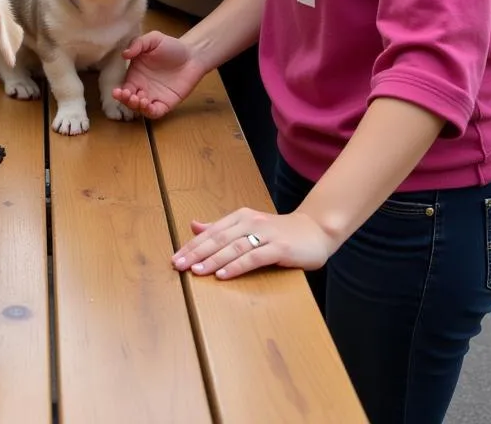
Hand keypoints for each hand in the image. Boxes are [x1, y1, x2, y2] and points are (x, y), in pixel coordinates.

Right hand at [112, 31, 203, 117]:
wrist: (193, 55)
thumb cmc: (171, 46)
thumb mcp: (153, 39)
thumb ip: (138, 44)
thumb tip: (124, 54)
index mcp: (136, 74)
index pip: (123, 87)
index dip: (119, 92)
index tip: (117, 91)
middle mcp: (142, 87)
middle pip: (129, 100)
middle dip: (126, 101)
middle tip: (130, 96)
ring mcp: (154, 96)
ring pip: (140, 108)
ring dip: (136, 107)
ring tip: (140, 99)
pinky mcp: (166, 103)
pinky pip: (155, 112)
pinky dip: (149, 112)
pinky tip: (148, 105)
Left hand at [172, 208, 336, 279]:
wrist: (315, 231)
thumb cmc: (278, 232)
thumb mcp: (247, 226)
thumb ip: (221, 228)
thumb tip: (193, 226)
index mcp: (240, 216)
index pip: (211, 232)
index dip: (191, 245)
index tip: (175, 257)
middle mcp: (250, 222)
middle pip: (218, 239)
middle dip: (195, 253)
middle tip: (178, 265)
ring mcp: (265, 234)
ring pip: (233, 248)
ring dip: (212, 260)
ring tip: (196, 271)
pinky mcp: (279, 248)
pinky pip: (253, 258)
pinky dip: (236, 266)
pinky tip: (223, 275)